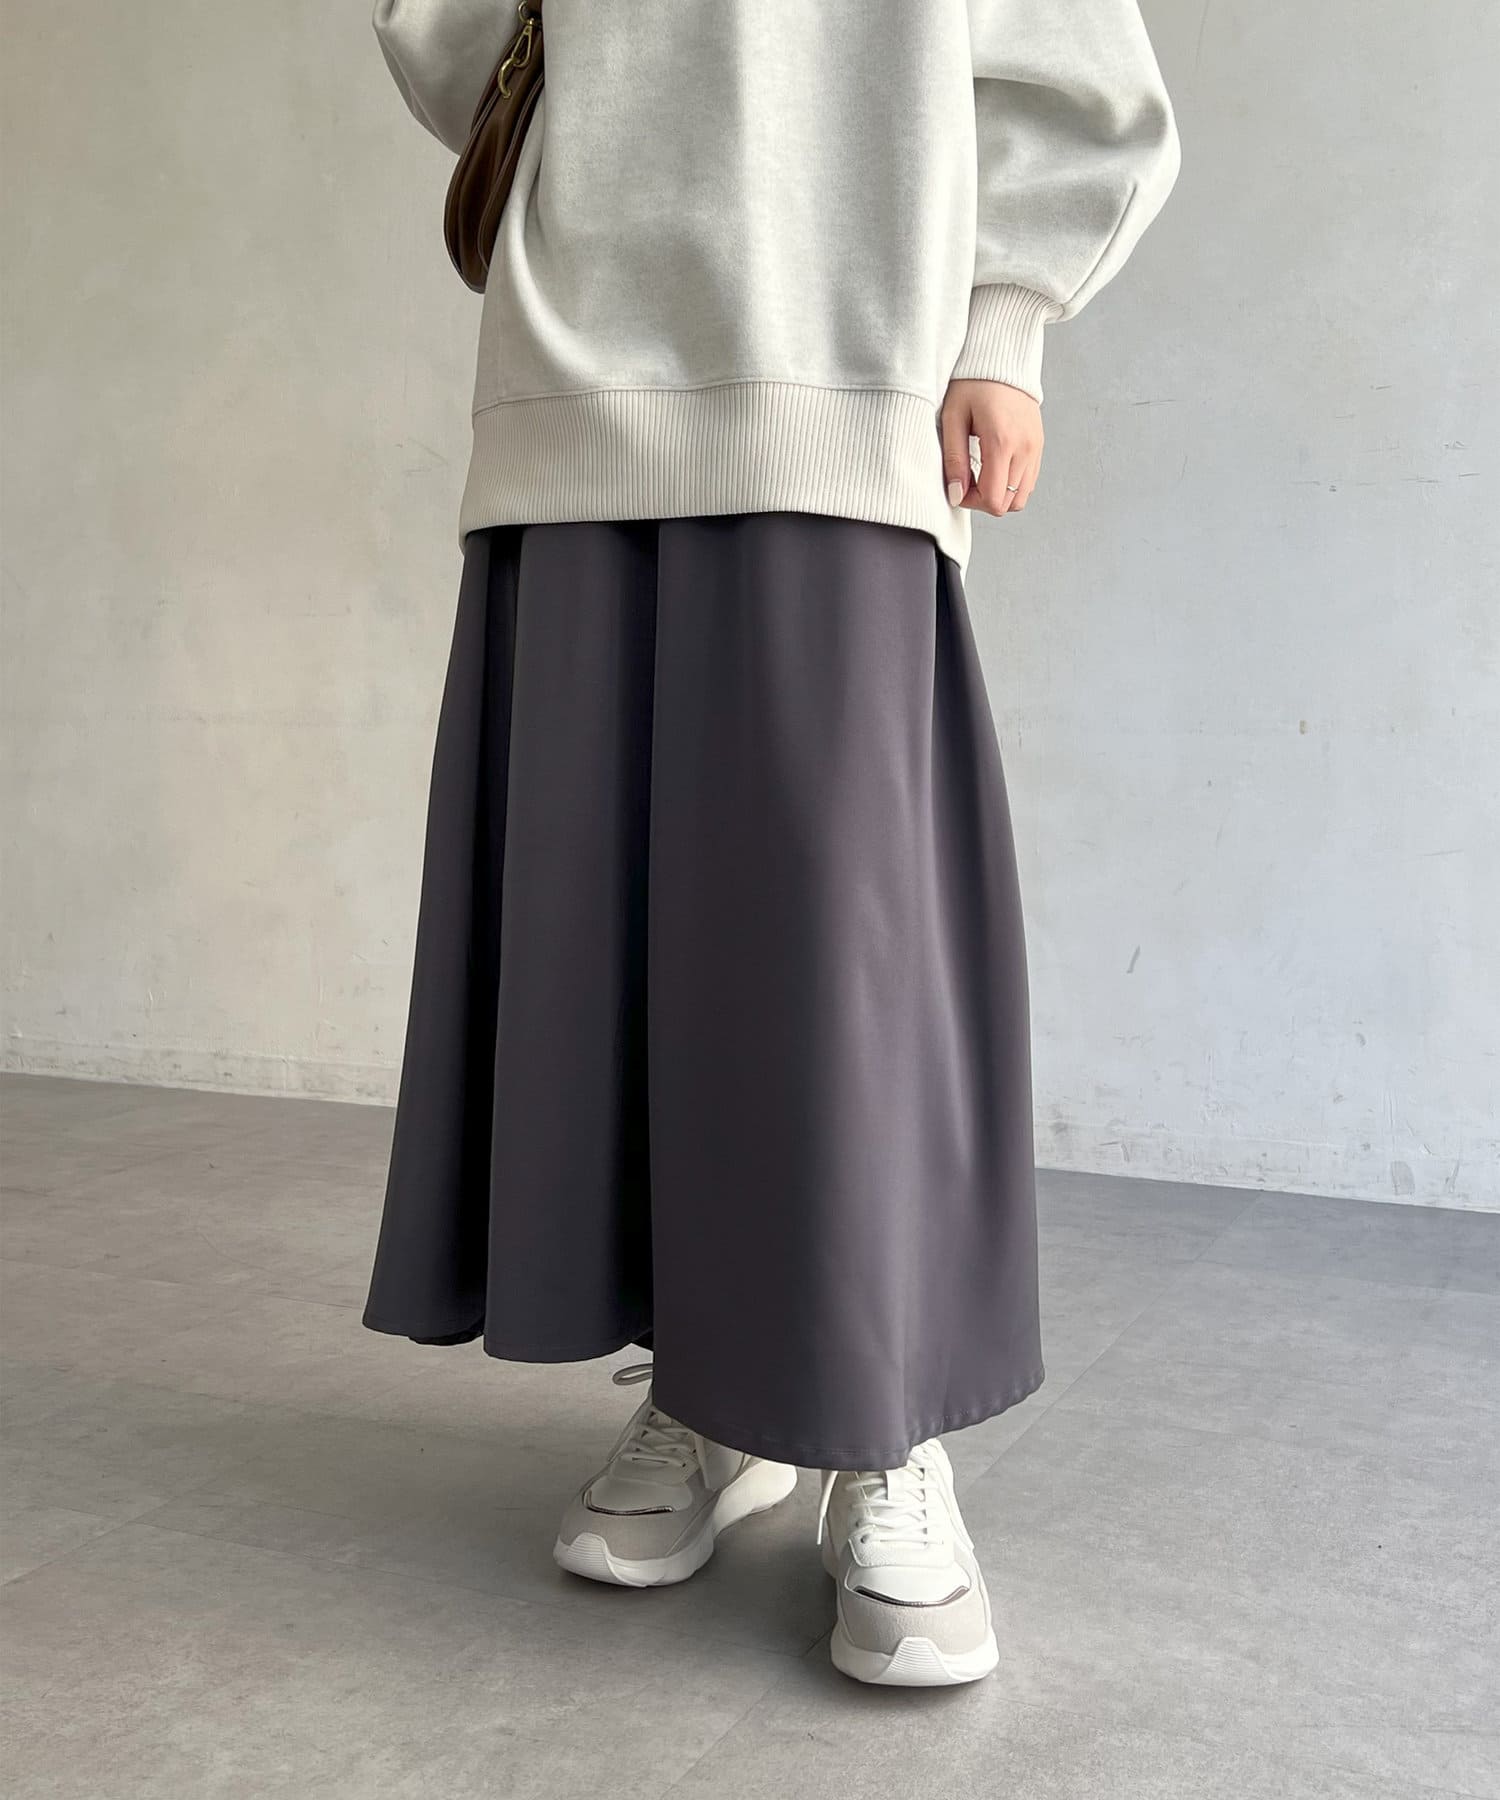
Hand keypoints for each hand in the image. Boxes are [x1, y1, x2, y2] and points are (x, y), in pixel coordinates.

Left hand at [939, 379, 1042, 516]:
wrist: (1001, 357)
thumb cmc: (972, 383)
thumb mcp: (953, 418)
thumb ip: (954, 460)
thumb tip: (955, 495)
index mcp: (1002, 442)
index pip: (993, 500)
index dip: (971, 502)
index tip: (958, 485)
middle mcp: (1025, 448)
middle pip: (1008, 504)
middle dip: (984, 499)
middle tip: (967, 478)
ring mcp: (1035, 447)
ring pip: (1021, 497)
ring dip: (999, 494)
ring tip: (981, 472)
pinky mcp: (1039, 445)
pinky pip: (1029, 481)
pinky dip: (1011, 483)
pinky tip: (994, 465)